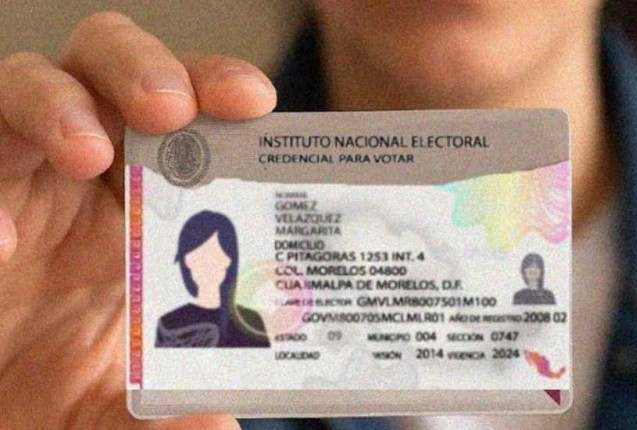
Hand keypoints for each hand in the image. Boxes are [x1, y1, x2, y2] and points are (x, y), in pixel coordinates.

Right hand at [0, 11, 275, 428]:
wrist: (2, 423)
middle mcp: (83, 179)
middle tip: (169, 108)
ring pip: (22, 86)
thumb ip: (177, 410)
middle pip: (107, 67)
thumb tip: (214, 424)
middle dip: (140, 68)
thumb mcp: (134, 408)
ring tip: (85, 153)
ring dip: (55, 103)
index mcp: (150, 205)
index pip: (190, 117)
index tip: (253, 102)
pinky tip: (0, 244)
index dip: (217, 89)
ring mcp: (15, 184)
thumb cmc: (64, 403)